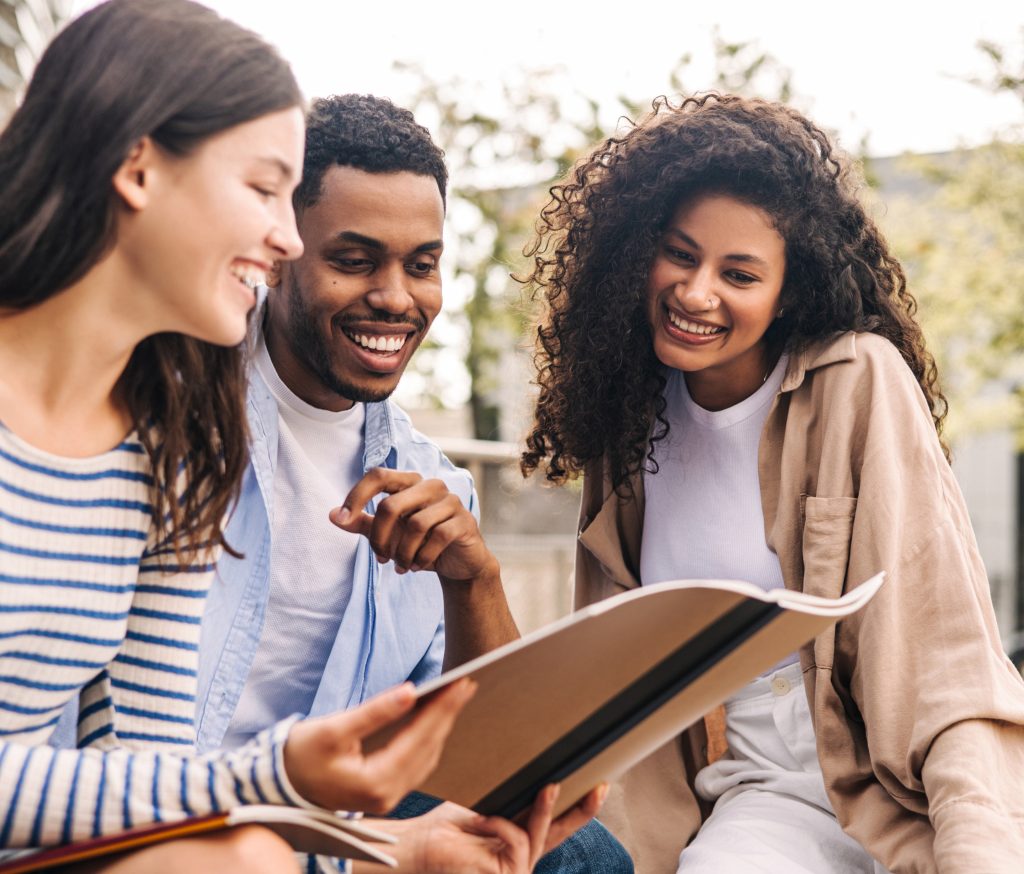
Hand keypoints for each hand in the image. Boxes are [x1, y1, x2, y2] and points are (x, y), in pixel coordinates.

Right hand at [283, 679, 474, 813]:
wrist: (280, 783)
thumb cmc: (301, 755)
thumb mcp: (334, 729)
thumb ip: (375, 712)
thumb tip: (411, 692)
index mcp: (375, 783)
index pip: (419, 739)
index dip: (442, 709)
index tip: (461, 683)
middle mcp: (387, 795)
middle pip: (428, 747)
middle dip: (449, 713)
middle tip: (467, 682)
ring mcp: (388, 796)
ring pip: (427, 755)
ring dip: (442, 724)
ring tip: (456, 695)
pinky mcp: (386, 790)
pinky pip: (417, 761)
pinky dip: (429, 736)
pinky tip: (435, 716)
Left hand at [330, 468, 497, 582]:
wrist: (458, 563)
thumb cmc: (420, 543)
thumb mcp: (387, 534)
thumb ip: (362, 523)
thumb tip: (332, 515)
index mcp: (410, 483)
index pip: (378, 475)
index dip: (357, 495)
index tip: (342, 519)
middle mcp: (430, 486)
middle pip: (392, 505)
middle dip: (380, 538)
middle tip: (380, 559)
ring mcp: (450, 501)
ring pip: (415, 524)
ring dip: (402, 553)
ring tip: (401, 567)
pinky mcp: (464, 521)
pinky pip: (437, 536)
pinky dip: (423, 556)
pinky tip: (418, 566)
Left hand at [374, 784, 607, 873]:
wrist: (418, 847)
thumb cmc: (442, 827)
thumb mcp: (486, 804)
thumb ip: (512, 799)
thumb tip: (538, 774)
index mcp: (516, 838)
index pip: (554, 824)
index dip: (579, 808)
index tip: (598, 785)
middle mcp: (521, 856)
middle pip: (559, 832)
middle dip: (582, 811)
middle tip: (599, 787)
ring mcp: (516, 869)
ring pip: (538, 833)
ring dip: (538, 808)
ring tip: (545, 786)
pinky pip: (517, 839)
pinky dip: (502, 825)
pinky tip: (484, 819)